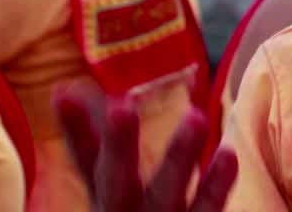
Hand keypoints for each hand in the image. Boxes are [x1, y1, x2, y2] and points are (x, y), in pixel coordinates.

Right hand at [55, 82, 237, 211]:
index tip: (62, 91)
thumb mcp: (120, 197)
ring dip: (179, 158)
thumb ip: (112, 157)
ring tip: (195, 115)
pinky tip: (228, 154)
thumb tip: (77, 94)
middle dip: (118, 146)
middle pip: (117, 183)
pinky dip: (215, 188)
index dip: (75, 131)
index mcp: (109, 205)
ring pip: (165, 198)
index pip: (88, 163)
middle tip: (122, 105)